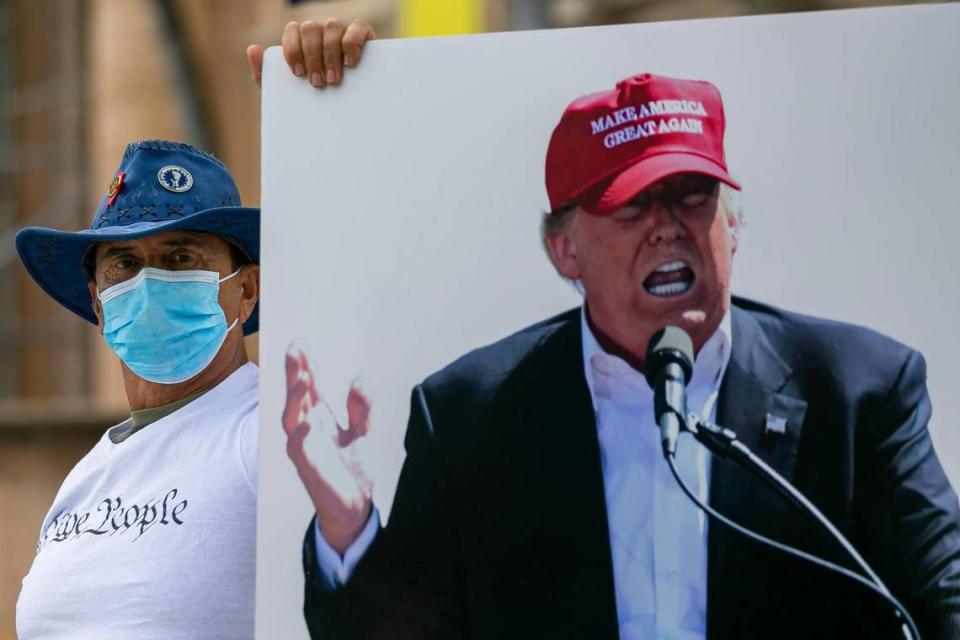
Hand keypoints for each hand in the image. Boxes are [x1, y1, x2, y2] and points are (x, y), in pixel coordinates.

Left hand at [246, 18, 376, 88]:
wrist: (346, 115)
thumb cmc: (312, 99)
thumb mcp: (286, 91)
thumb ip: (264, 72)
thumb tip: (252, 48)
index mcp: (302, 39)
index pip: (292, 31)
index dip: (293, 50)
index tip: (298, 74)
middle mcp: (321, 31)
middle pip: (311, 28)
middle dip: (312, 57)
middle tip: (316, 83)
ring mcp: (342, 31)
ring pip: (332, 26)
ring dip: (330, 54)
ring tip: (334, 80)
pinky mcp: (364, 36)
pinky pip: (357, 27)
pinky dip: (352, 43)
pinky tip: (350, 64)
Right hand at [283, 344, 372, 554]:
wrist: (354, 508)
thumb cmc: (351, 468)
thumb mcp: (361, 431)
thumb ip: (360, 406)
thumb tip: (359, 378)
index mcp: (319, 416)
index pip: (310, 385)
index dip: (304, 365)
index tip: (300, 343)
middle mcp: (307, 428)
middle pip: (297, 396)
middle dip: (293, 372)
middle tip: (294, 349)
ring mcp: (305, 447)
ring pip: (291, 418)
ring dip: (295, 398)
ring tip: (302, 378)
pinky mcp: (308, 468)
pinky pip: (298, 449)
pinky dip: (300, 435)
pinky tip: (308, 422)